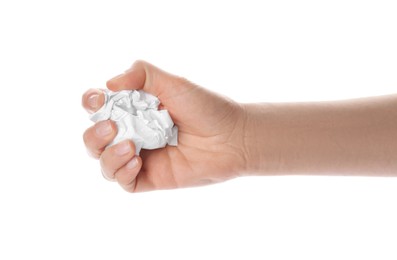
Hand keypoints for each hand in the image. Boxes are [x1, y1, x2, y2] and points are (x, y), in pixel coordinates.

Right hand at [82, 60, 246, 191]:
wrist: (233, 137)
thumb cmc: (207, 108)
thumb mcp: (174, 83)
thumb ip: (142, 74)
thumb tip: (109, 84)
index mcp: (136, 109)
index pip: (100, 107)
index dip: (91, 103)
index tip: (97, 100)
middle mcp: (134, 133)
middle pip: (95, 138)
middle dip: (95, 134)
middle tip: (112, 127)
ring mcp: (142, 156)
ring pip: (104, 162)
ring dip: (108, 154)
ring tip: (131, 146)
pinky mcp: (151, 177)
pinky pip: (123, 182)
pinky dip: (122, 172)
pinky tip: (137, 161)